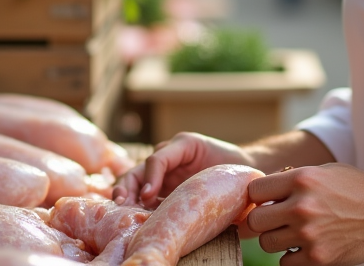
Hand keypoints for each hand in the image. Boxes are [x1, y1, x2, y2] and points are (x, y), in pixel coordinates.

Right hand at [112, 132, 252, 207]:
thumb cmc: (233, 167)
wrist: (243, 175)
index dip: (150, 178)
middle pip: (138, 169)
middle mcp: (168, 157)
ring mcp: (163, 174)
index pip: (157, 159)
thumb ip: (205, 174)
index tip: (147, 197)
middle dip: (126, 186)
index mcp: (181, 145)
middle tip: (121, 204)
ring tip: (122, 212)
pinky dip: (136, 207)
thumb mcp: (221, 165)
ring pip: (136, 182)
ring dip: (127, 197)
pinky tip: (133, 218)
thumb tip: (185, 192)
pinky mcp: (163, 190)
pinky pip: (144, 197)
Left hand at [246, 163, 363, 265]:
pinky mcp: (318, 259)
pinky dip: (292, 257)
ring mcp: (309, 235)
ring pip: (267, 244)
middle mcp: (302, 207)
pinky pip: (285, 263)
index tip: (265, 201)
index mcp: (302, 179)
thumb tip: (265, 193)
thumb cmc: (358, 189)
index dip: (257, 197)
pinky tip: (306, 247)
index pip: (254, 191)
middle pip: (255, 221)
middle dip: (262, 221)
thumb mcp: (326, 171)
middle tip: (276, 220)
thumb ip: (294, 180)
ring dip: (277, 239)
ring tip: (294, 233)